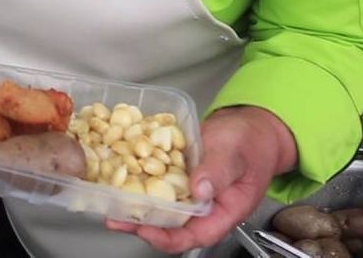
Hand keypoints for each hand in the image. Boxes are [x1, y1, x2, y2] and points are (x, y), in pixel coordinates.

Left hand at [105, 106, 297, 252]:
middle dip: (143, 225)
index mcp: (225, 211)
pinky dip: (141, 182)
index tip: (146, 230)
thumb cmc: (252, 141)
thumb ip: (219, 171)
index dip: (169, 237)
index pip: (196, 235)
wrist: (250, 124)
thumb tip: (199, 190)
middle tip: (116, 219)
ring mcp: (190, 191)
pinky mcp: (179, 175)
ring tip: (110, 202)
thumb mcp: (236, 153)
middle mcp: (205, 206)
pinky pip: (159, 184)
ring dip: (137, 205)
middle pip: (173, 225)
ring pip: (162, 206)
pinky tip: (122, 177)